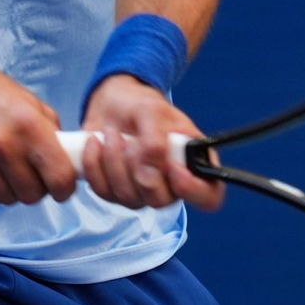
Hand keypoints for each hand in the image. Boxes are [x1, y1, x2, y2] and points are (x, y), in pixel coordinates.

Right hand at [0, 61, 76, 205]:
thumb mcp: (26, 100)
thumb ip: (50, 129)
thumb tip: (68, 157)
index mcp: (28, 124)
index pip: (59, 176)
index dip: (66, 188)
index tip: (63, 187)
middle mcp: (3, 144)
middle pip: (33, 195)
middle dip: (37, 189)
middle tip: (31, 175)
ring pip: (8, 199)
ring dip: (12, 190)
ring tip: (6, 168)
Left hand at [80, 74, 224, 211]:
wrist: (112, 103)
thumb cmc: (141, 104)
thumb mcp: (152, 112)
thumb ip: (155, 143)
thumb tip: (149, 176)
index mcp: (193, 162)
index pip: (209, 196)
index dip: (193, 190)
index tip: (173, 168)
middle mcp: (172, 183)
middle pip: (160, 201)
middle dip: (138, 168)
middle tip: (130, 139)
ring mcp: (143, 191)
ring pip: (128, 197)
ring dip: (113, 162)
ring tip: (111, 133)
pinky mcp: (115, 191)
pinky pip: (104, 192)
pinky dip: (95, 165)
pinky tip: (95, 143)